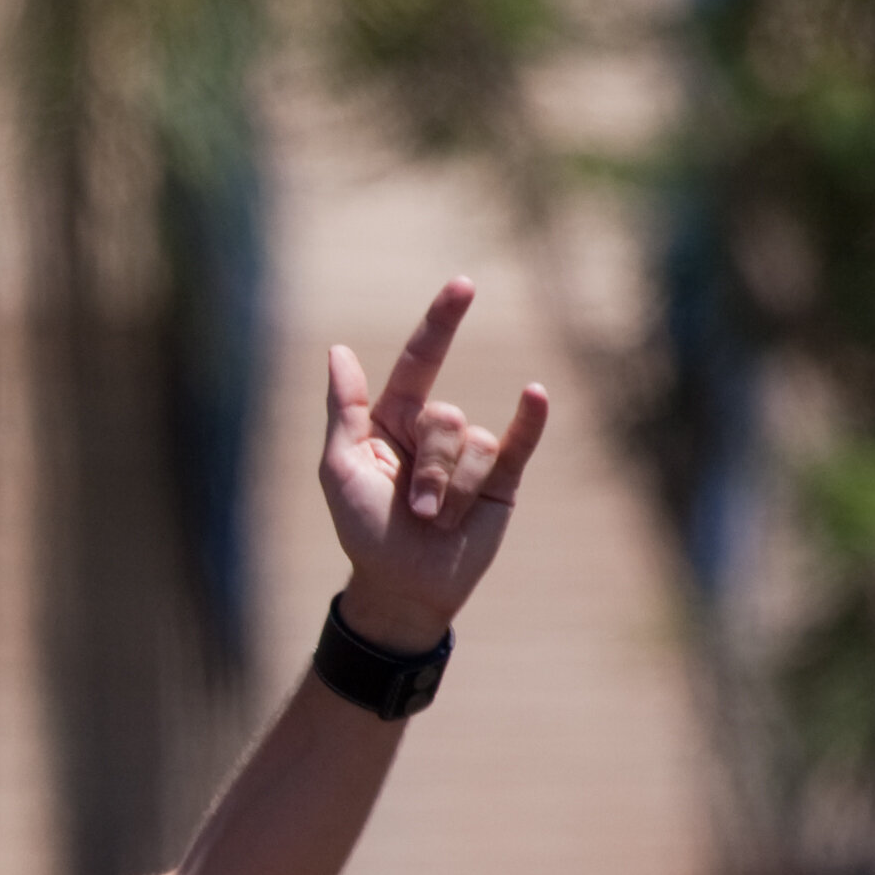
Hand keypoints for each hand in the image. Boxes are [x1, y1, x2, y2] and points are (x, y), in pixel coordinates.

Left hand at [318, 278, 550, 651]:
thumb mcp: (339, 469)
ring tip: (437, 523)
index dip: (442, 323)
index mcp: (393, 421)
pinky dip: (530, 420)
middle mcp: (434, 432)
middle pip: (447, 417)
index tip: (464, 285)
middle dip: (431, 470)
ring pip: (475, 444)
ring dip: (453, 491)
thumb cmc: (363, 530)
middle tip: (416, 513)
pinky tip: (535, 396)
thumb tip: (339, 350)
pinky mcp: (502, 481)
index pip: (420, 361)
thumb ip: (344, 411)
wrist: (402, 588)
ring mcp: (471, 455)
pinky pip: (520, 443)